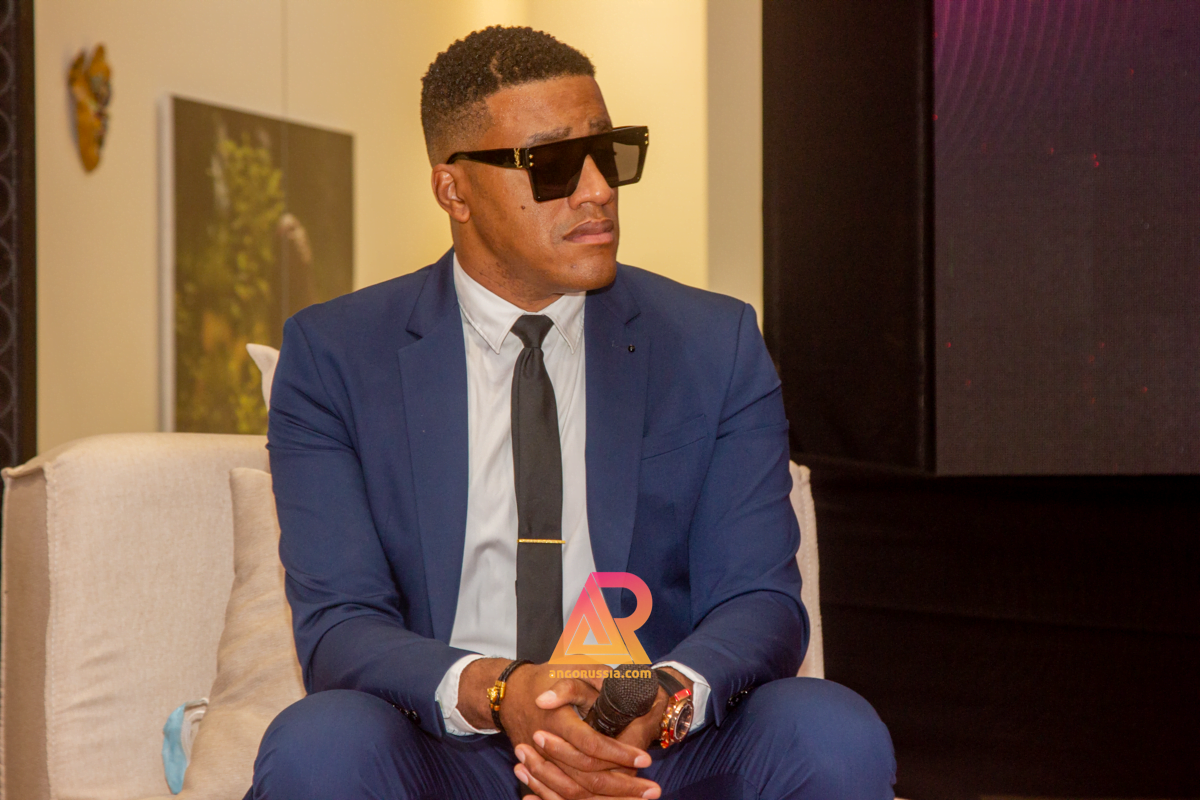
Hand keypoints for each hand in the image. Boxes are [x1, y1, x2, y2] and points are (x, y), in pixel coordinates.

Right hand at [507, 664, 660, 798]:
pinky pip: (567, 796)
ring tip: (641, 799)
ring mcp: (543, 764)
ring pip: (577, 792)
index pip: (591, 745)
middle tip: (653, 790)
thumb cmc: (543, 680)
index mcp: (558, 721)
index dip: (618, 753)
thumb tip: (624, 685)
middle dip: (623, 786)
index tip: (644, 759)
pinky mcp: (543, 773)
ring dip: (611, 798)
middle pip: (587, 777)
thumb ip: (596, 676)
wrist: (509, 695)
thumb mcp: (570, 669)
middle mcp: (549, 747)